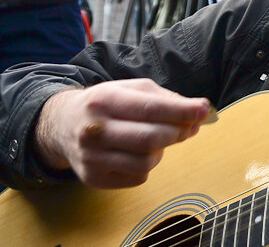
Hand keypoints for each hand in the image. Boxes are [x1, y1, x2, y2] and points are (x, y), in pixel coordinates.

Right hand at [33, 79, 212, 188]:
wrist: (63, 125)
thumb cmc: (107, 104)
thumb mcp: (131, 89)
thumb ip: (166, 99)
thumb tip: (200, 112)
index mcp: (104, 101)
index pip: (151, 109)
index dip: (182, 111)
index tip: (205, 111)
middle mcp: (93, 131)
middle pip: (151, 138)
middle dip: (178, 133)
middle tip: (190, 127)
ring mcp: (91, 158)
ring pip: (146, 162)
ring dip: (162, 151)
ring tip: (157, 140)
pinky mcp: (94, 179)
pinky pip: (138, 178)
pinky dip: (147, 166)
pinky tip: (138, 153)